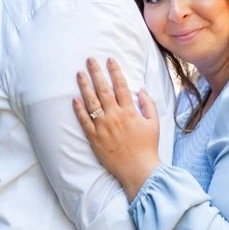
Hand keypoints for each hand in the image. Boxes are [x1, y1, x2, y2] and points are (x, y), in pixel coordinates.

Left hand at [74, 58, 158, 196]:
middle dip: (96, 73)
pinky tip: (74, 99)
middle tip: (90, 60)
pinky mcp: (94, 137)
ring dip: (84, 86)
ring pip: (91, 102)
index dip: (115, 71)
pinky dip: (79, 109)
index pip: (121, 86)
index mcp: (130, 111)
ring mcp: (102, 126)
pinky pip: (84, 120)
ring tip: (79, 74)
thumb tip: (141, 90)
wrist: (138, 168)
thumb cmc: (148, 146)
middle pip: (103, 90)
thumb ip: (148, 105)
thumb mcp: (154, 124)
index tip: (110, 60)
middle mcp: (115, 116)